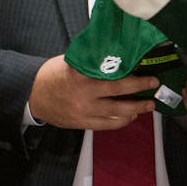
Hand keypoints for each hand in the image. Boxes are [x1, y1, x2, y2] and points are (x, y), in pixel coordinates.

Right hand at [28, 55, 157, 130]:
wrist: (32, 94)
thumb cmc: (51, 74)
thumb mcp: (70, 63)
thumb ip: (91, 64)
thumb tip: (115, 59)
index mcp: (82, 78)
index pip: (116, 81)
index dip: (136, 82)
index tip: (151, 79)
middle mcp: (85, 97)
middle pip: (119, 100)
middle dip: (140, 98)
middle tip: (153, 94)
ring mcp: (84, 113)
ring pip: (116, 116)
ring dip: (134, 112)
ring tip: (146, 107)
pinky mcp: (82, 124)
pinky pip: (107, 126)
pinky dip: (120, 122)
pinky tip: (128, 117)